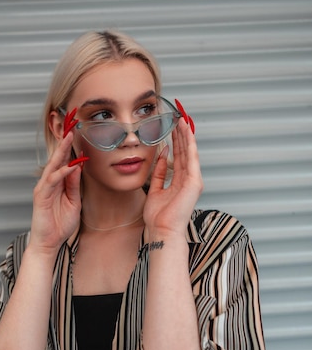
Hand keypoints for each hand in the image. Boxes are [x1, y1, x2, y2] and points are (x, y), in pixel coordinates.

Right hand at [28, 132, 82, 252]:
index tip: (79, 130)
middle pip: (57, 156)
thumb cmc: (60, 225)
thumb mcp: (73, 202)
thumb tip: (78, 166)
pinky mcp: (41, 196)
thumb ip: (74, 185)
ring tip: (70, 136)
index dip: (71, 145)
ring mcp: (43, 188)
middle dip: (65, 140)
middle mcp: (49, 181)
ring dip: (62, 150)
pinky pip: (52, 181)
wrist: (48, 243)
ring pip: (53, 164)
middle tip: (72, 123)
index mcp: (58, 182)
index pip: (64, 160)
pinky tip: (70, 165)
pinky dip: (61, 172)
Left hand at [144, 117, 202, 237]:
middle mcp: (189, 180)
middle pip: (185, 152)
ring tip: (182, 120)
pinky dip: (189, 145)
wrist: (162, 230)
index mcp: (180, 182)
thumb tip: (161, 156)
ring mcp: (193, 181)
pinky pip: (191, 159)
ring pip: (189, 152)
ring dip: (186, 136)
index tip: (173, 128)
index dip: (176, 142)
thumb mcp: (156, 190)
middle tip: (178, 118)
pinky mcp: (194, 182)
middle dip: (181, 135)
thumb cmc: (158, 217)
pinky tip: (186, 133)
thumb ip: (159, 173)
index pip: (178, 158)